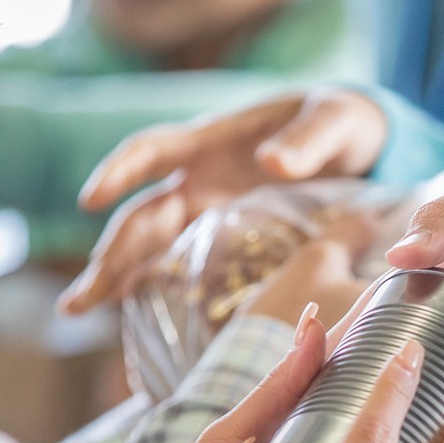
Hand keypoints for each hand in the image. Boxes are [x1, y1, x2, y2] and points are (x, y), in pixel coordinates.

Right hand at [62, 89, 388, 313]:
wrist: (367, 148)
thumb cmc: (344, 123)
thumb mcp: (335, 120)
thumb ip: (308, 139)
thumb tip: (272, 163)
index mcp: (213, 143)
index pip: (152, 151)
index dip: (119, 172)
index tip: (90, 199)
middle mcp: (200, 181)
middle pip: (141, 217)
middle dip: (108, 255)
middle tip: (76, 299)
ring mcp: (211, 213)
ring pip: (153, 247)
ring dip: (119, 277)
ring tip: (80, 311)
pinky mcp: (230, 242)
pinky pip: (189, 267)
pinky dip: (163, 290)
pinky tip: (142, 322)